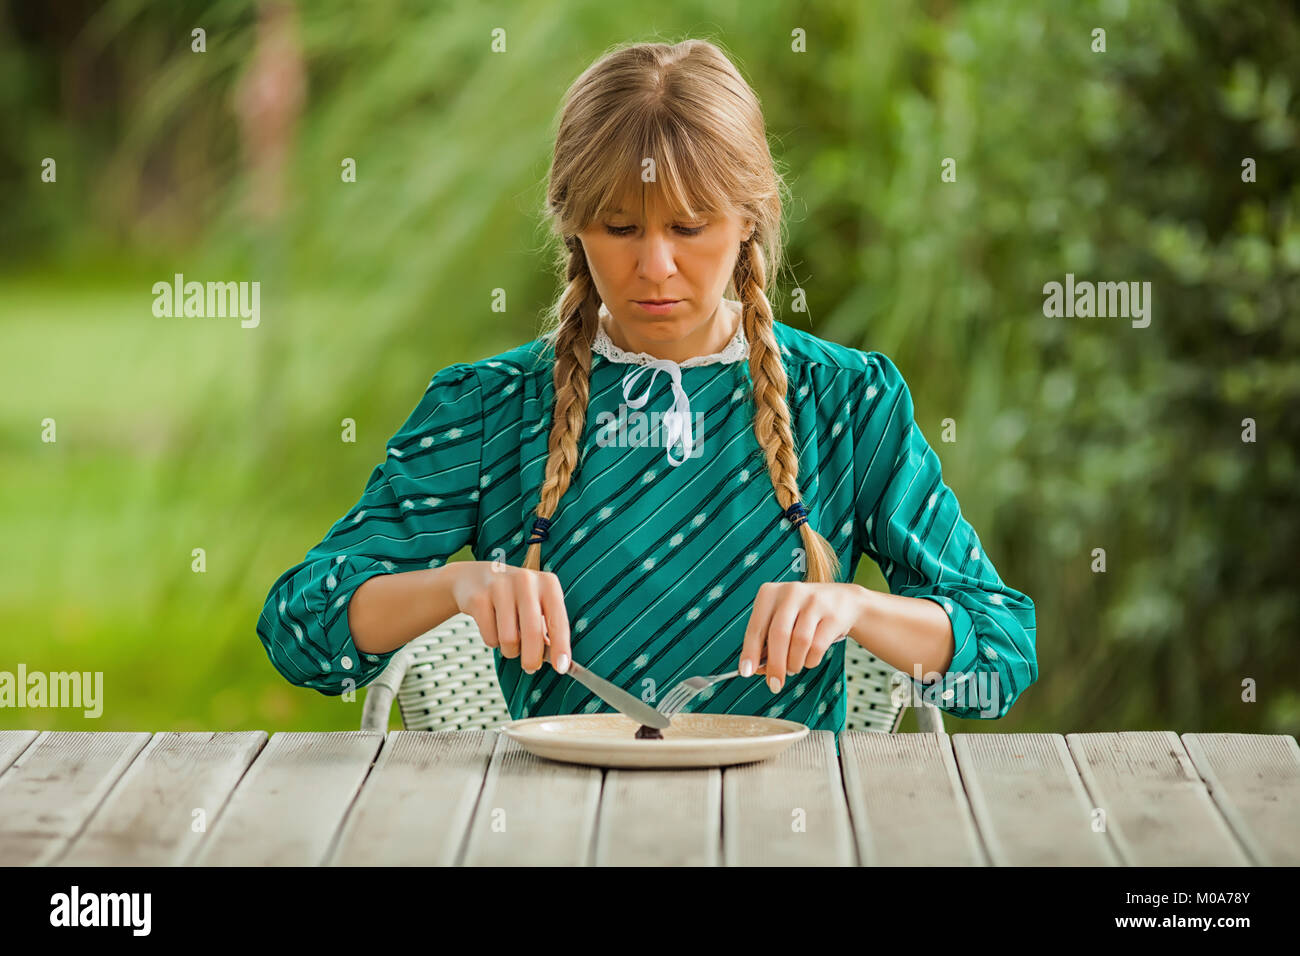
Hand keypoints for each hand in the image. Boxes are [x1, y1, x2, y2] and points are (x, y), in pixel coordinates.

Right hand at [449, 562, 571, 674]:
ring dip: (510, 650)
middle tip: (530, 667)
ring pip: (509, 639)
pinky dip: (493, 642)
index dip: (561, 647)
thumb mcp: (536, 606)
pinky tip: (492, 628)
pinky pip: (490, 638)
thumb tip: (558, 662)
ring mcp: (500, 587)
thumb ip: (548, 631)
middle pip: (532, 633)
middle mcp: (526, 581)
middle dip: (532, 658)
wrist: (474, 577)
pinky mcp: (478, 598)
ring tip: (509, 641)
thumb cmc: (513, 597)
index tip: (561, 667)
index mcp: (548, 584)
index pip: (558, 620)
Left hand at [738, 582, 863, 692]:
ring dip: (794, 663)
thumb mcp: (781, 619)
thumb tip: (757, 669)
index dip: (750, 652)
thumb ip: (766, 641)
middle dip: (775, 665)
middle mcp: (791, 593)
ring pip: (799, 642)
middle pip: (779, 635)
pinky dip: (810, 660)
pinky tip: (808, 660)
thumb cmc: (803, 614)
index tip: (746, 672)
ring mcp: (814, 602)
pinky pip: (818, 646)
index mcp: (770, 593)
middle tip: (774, 684)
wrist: (843, 601)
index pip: (756, 626)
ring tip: (793, 668)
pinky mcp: (833, 615)